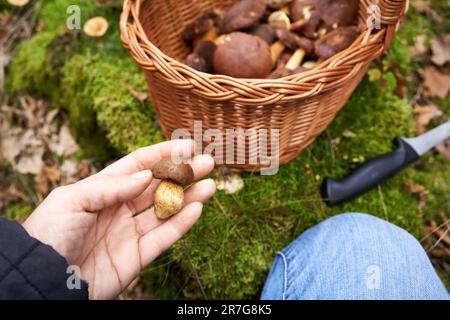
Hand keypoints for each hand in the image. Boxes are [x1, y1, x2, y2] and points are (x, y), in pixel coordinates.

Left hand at [23, 140, 215, 298]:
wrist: (42, 280)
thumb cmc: (48, 234)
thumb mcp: (71, 199)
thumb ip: (111, 186)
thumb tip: (145, 175)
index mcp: (102, 190)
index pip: (137, 166)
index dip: (162, 155)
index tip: (185, 146)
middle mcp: (119, 209)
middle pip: (157, 187)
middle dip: (182, 174)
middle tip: (207, 162)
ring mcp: (129, 233)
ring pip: (166, 211)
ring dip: (189, 197)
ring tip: (210, 184)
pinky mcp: (137, 257)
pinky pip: (164, 237)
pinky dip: (182, 223)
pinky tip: (197, 208)